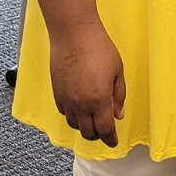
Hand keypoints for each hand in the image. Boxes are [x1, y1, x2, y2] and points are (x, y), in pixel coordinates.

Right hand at [47, 21, 125, 146]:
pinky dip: (73, 115)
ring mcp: (66, 99)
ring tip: (92, 119)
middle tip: (105, 131)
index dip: (110, 139)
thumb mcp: (118, 71)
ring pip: (74, 124)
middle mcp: (81, 103)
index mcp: (99, 100)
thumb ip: (119, 95)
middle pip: (88, 132)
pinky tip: (80, 108)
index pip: (105, 130)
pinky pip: (64, 112)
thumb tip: (119, 115)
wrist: (73, 33)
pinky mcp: (56, 92)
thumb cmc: (98, 47)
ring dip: (84, 126)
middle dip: (98, 135)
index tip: (114, 142)